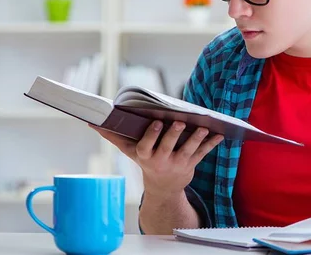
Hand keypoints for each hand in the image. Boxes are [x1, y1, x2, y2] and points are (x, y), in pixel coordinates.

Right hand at [89, 121, 223, 198]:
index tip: (155, 123)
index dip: (151, 135)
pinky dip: (211, 144)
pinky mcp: (191, 164)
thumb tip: (91, 123)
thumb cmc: (145, 161)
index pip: (146, 146)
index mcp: (145, 156)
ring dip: (197, 139)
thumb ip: (114, 137)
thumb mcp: (130, 151)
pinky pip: (202, 153)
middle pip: (167, 147)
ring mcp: (177, 163)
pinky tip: (219, 134)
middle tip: (179, 122)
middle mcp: (161, 160)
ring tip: (203, 128)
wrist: (162, 188)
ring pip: (188, 150)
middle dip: (173, 135)